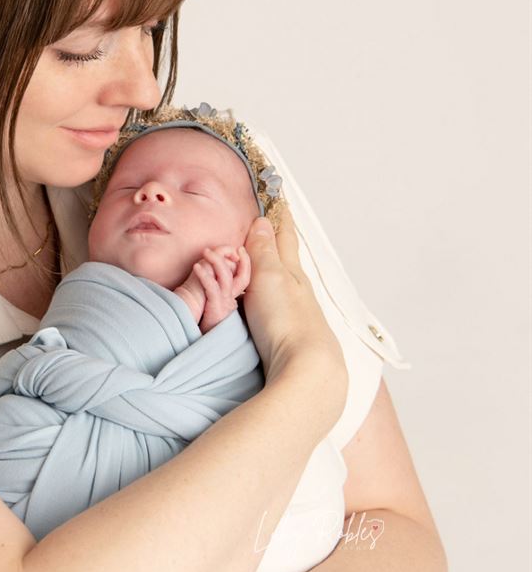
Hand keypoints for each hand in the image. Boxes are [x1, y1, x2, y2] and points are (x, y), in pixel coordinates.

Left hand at [194, 245, 250, 333]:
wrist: (194, 341)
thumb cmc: (199, 320)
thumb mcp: (211, 302)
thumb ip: (215, 288)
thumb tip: (212, 268)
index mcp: (233, 299)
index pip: (245, 277)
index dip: (245, 262)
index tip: (240, 249)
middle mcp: (232, 301)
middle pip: (242, 276)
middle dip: (234, 258)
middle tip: (223, 247)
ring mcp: (224, 306)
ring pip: (226, 278)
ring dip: (216, 261)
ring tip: (205, 251)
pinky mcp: (215, 309)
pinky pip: (212, 288)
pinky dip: (205, 275)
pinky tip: (196, 267)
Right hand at [241, 205, 345, 395]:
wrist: (309, 373)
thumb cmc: (286, 322)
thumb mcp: (269, 279)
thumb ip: (263, 252)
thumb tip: (263, 221)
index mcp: (292, 273)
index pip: (284, 238)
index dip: (279, 218)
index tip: (277, 197)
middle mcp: (300, 290)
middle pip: (289, 258)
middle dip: (280, 238)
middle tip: (273, 220)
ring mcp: (300, 314)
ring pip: (287, 282)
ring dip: (277, 267)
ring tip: (268, 258)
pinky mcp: (295, 337)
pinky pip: (283, 304)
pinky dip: (275, 293)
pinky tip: (272, 301)